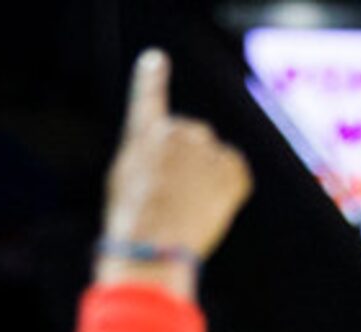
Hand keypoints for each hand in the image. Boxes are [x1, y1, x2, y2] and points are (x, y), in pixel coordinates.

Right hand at [99, 51, 251, 265]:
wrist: (153, 242)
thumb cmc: (133, 221)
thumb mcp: (125, 183)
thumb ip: (148, 160)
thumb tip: (166, 165)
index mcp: (145, 133)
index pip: (148, 98)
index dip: (151, 79)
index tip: (155, 60)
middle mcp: (178, 129)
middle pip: (191, 143)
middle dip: (187, 166)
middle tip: (173, 200)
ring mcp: (208, 147)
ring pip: (213, 163)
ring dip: (206, 182)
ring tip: (188, 210)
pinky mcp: (232, 169)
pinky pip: (235, 178)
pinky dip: (227, 195)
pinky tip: (208, 211)